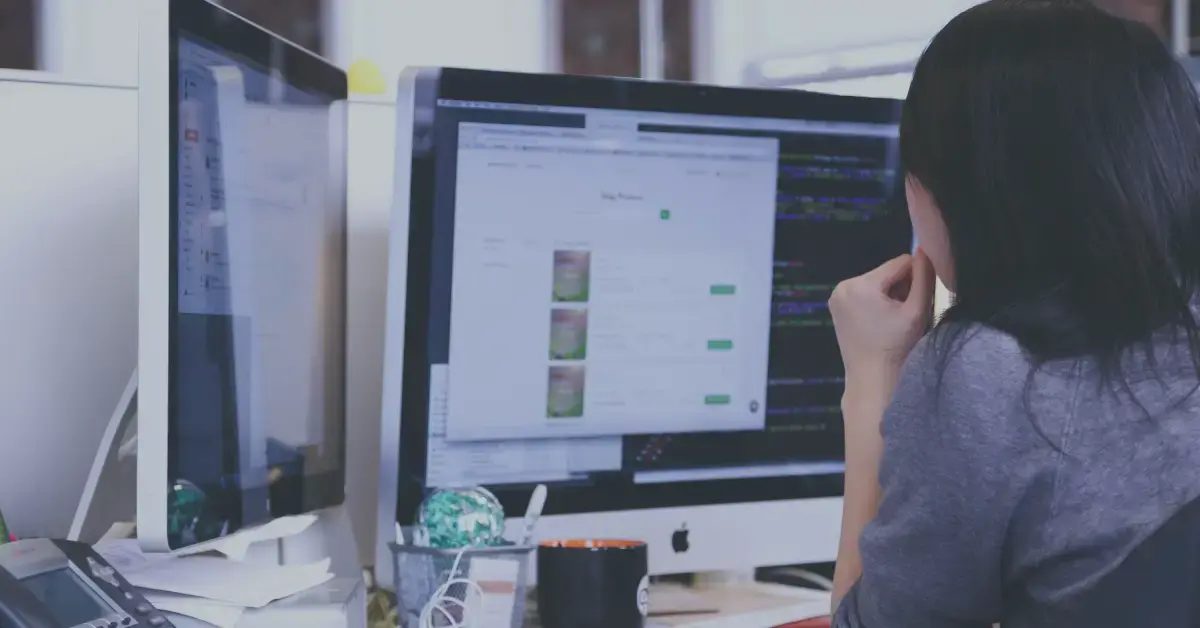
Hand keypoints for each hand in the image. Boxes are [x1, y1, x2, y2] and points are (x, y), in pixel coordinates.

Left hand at [829, 249, 935, 389]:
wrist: (871, 377)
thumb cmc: (896, 346)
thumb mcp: (916, 310)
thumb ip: (924, 277)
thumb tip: (925, 250)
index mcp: (860, 285)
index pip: (899, 263)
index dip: (916, 277)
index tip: (920, 299)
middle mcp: (843, 286)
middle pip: (886, 273)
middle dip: (901, 287)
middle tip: (906, 313)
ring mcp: (837, 297)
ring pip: (876, 282)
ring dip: (890, 294)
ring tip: (894, 319)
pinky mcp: (837, 307)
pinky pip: (864, 293)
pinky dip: (876, 301)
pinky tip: (882, 321)